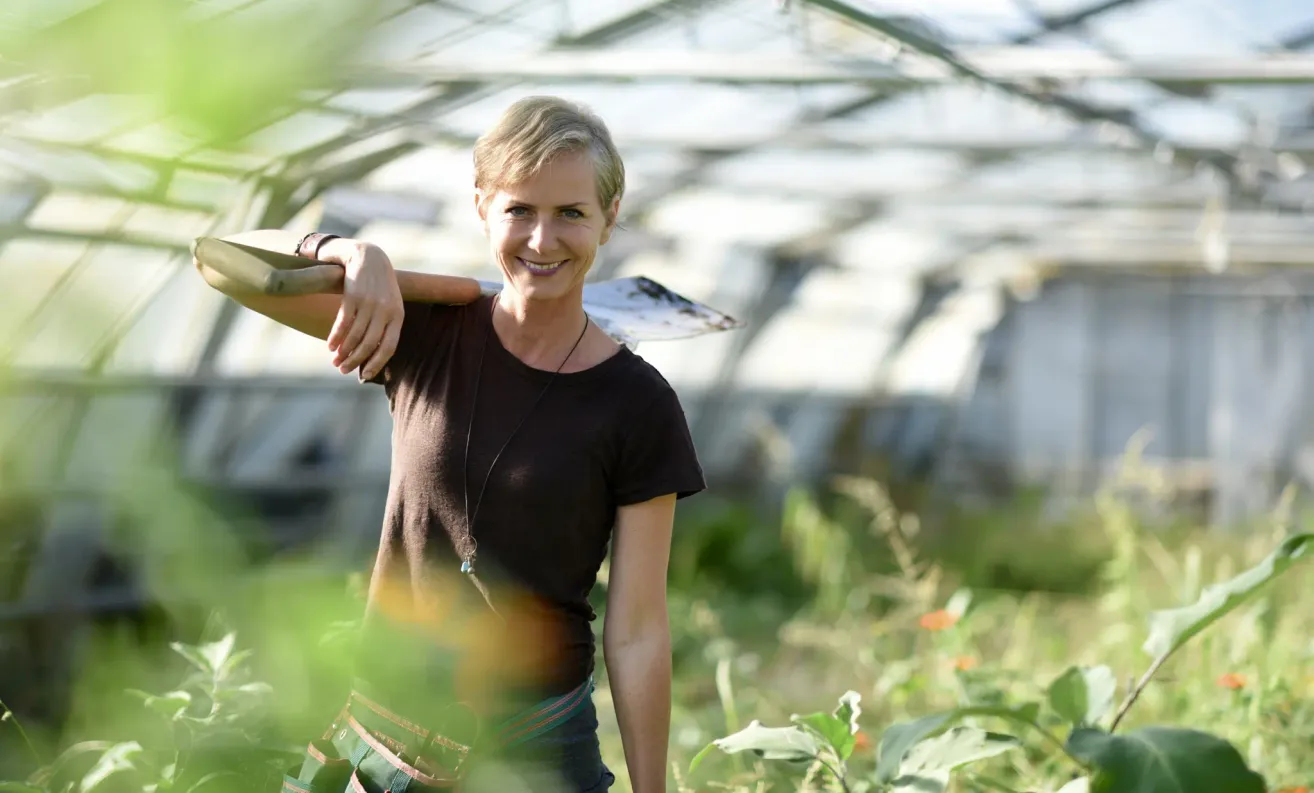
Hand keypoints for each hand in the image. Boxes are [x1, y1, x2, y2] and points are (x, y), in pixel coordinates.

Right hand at [320, 239, 403, 379]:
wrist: (369, 256)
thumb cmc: (379, 287)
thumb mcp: (390, 304)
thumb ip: (385, 326)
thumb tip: (372, 355)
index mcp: (398, 316)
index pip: (389, 347)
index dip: (376, 363)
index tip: (364, 376)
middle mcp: (385, 311)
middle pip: (370, 343)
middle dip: (355, 360)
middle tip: (342, 370)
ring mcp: (369, 303)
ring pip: (355, 335)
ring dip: (343, 351)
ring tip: (335, 361)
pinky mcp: (353, 295)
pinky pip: (344, 322)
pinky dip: (336, 336)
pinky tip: (330, 345)